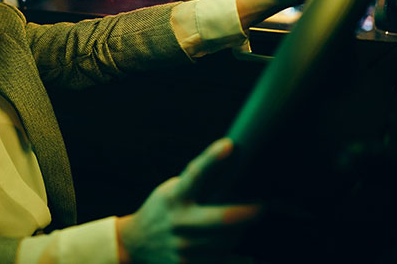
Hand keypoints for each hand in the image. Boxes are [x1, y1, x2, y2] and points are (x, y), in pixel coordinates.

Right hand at [116, 138, 259, 262]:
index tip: (229, 145)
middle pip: (222, 218)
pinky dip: (237, 256)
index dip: (212, 159)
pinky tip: (243, 253)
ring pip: (228, 241)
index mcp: (175, 196)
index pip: (195, 174)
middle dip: (247, 212)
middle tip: (262, 206)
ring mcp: (184, 248)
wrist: (134, 245)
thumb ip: (195, 180)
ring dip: (240, 233)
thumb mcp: (171, 190)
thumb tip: (228, 158)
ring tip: (241, 227)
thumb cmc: (162, 210)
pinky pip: (226, 261)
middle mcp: (179, 222)